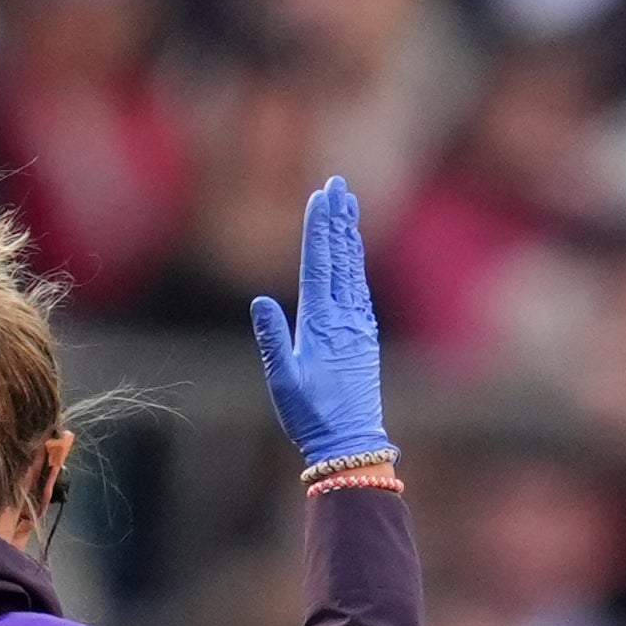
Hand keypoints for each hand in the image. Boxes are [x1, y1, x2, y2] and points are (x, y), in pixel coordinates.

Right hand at [250, 176, 389, 471]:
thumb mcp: (283, 379)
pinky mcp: (364, 336)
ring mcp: (357, 325)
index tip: (322, 197)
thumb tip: (261, 300)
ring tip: (349, 204)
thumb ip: (272, 338)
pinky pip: (359, 289)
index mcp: (320, 322)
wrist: (351, 441)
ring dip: (349, 234)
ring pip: (353, 269)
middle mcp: (344, 317)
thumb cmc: (311, 415)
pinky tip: (353, 251)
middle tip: (339, 184)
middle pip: (340, 256)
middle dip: (338, 218)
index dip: (319, 228)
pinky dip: (355, 263)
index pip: (319, 263)